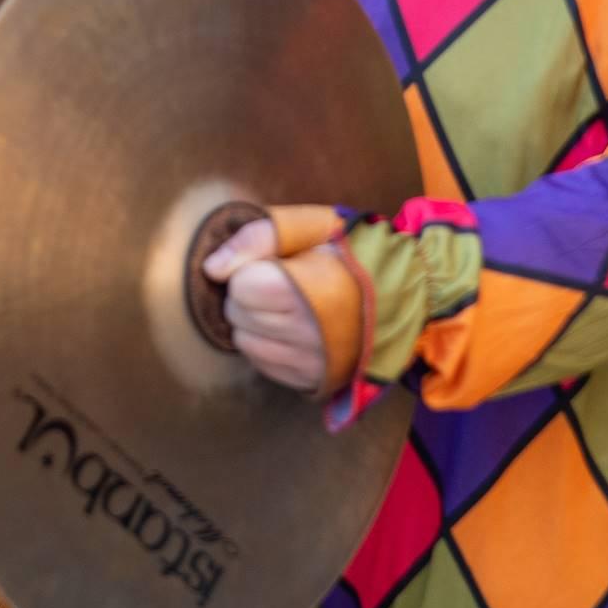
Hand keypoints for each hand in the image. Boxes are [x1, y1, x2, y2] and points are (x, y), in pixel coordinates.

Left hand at [201, 218, 333, 394]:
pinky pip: (260, 364)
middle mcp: (309, 334)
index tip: (275, 265)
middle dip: (248, 295)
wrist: (395, 295)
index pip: (241, 286)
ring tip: (285, 306)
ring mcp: (309, 363)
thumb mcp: (309, 226)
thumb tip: (211, 269)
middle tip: (281, 283)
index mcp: (310, 291)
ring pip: (244, 342)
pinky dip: (265, 345)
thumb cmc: (347, 254)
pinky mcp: (309, 381)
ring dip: (253, 322)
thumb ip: (257, 237)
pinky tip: (288, 328)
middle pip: (237, 315)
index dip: (250, 269)